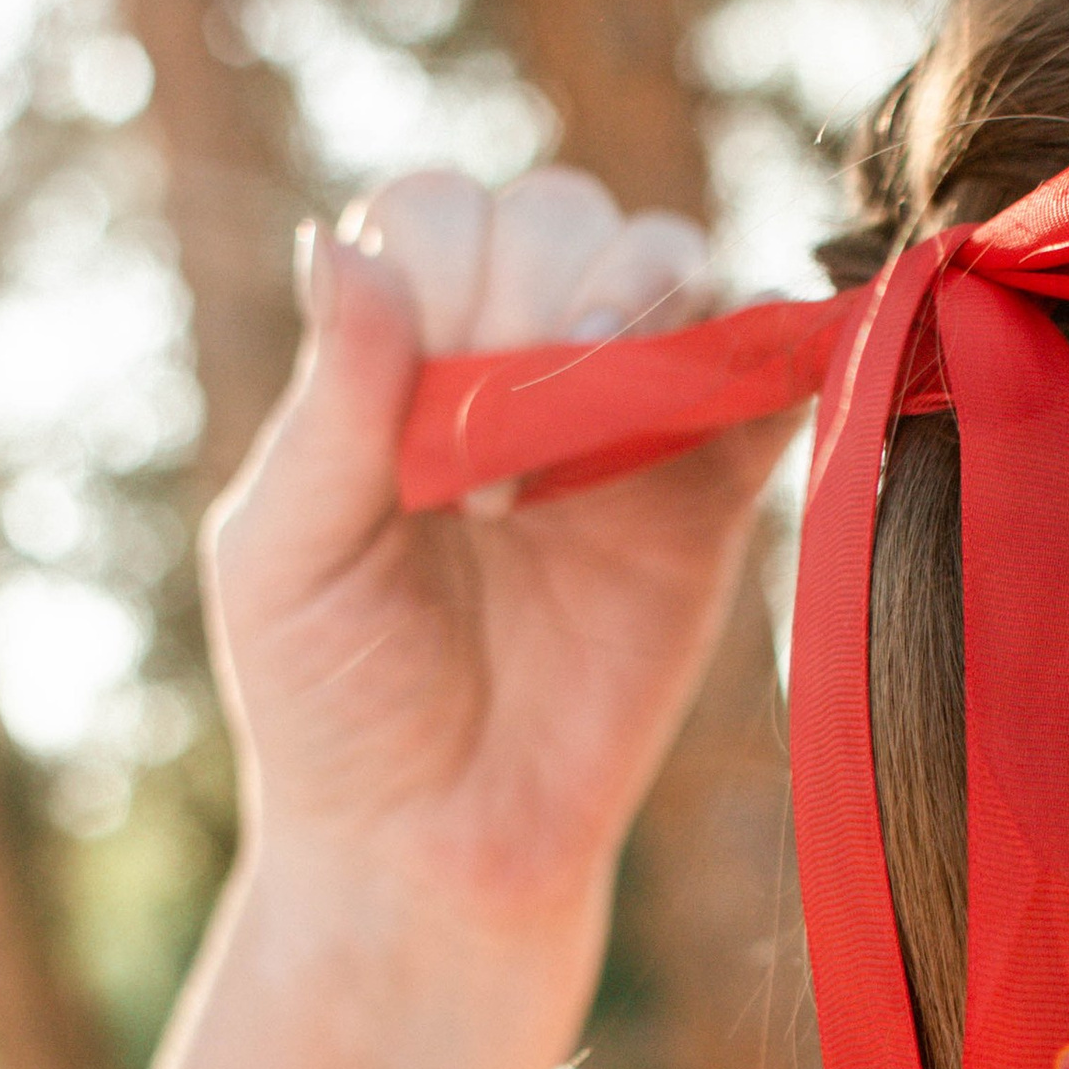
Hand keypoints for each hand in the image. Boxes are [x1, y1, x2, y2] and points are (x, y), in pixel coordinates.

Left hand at [208, 164, 787, 939]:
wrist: (438, 854)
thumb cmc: (333, 708)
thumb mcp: (287, 554)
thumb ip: (329, 404)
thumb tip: (342, 243)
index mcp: (395, 357)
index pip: (438, 215)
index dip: (444, 271)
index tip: (424, 410)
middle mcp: (512, 361)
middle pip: (560, 214)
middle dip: (539, 285)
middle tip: (498, 449)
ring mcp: (621, 418)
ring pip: (670, 263)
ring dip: (640, 305)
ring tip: (580, 442)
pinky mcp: (714, 491)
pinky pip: (773, 375)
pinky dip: (780, 346)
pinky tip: (741, 383)